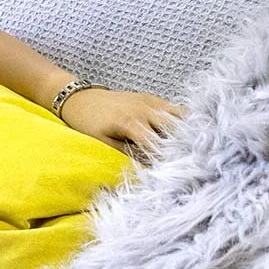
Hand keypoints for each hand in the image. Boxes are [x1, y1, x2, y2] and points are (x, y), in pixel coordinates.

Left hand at [58, 86, 184, 159]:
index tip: (174, 170)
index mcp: (129, 122)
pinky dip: (181, 120)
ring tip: (188, 147)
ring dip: (185, 132)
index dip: (165, 158)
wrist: (79, 98)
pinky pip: (174, 108)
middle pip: (173, 128)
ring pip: (179, 116)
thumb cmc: (88, 124)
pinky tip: (184, 133)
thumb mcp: (104, 143)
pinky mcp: (152, 98)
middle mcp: (143, 109)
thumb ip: (128, 153)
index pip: (156, 144)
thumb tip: (152, 166)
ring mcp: (149, 101)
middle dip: (180, 145)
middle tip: (188, 160)